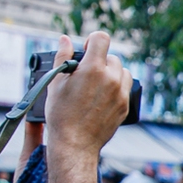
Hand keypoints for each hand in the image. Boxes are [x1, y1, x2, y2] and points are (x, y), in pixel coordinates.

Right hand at [44, 32, 130, 156]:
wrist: (75, 144)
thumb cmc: (61, 115)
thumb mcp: (56, 83)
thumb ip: (62, 57)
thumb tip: (65, 40)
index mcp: (93, 68)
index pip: (102, 38)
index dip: (92, 41)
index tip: (86, 51)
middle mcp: (111, 78)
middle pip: (112, 56)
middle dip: (100, 61)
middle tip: (87, 74)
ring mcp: (121, 93)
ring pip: (123, 71)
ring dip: (112, 73)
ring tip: (97, 85)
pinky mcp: (125, 106)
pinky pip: (126, 89)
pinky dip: (117, 88)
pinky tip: (102, 97)